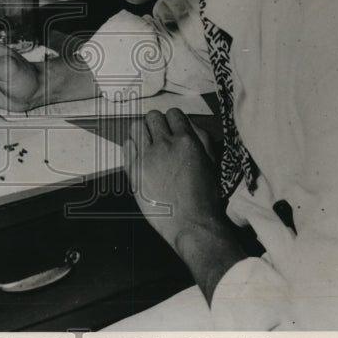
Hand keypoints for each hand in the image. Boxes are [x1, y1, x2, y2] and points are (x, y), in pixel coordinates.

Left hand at [123, 109, 226, 249]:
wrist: (192, 223)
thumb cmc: (204, 197)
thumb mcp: (211, 162)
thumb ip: (201, 139)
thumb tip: (188, 125)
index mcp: (186, 141)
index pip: (174, 113)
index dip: (174, 120)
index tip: (173, 127)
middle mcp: (164, 145)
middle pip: (153, 116)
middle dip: (157, 123)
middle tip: (160, 135)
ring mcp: (146, 158)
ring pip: (136, 126)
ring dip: (143, 132)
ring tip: (148, 143)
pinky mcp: (134, 171)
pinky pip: (126, 146)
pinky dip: (132, 146)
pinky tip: (140, 155)